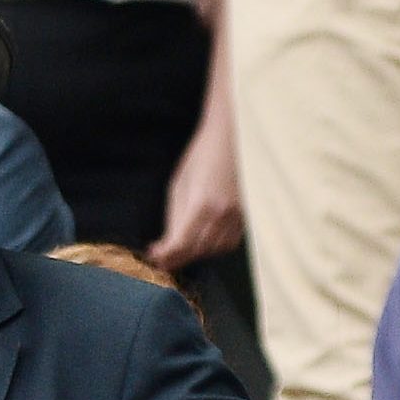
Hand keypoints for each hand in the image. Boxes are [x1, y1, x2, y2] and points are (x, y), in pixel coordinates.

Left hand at [146, 123, 243, 272]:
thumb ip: (174, 217)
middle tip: (161, 260)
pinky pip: (228, 243)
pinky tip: (202, 243)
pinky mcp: (245, 216)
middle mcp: (222, 214)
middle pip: (197, 250)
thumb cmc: (202, 157)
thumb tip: (167, 244)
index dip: (166, 255)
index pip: (181, 243)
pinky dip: (213, 248)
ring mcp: (237, 216)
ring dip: (194, 254)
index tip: (154, 256)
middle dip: (177, 258)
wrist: (232, 139)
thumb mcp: (179, 185)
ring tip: (179, 251)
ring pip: (213, 250)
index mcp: (201, 204)